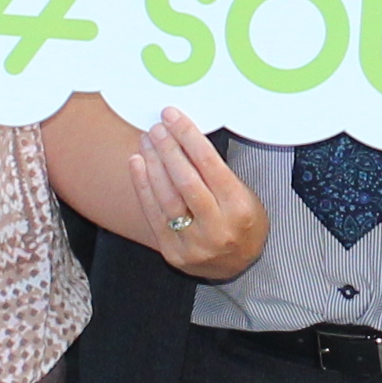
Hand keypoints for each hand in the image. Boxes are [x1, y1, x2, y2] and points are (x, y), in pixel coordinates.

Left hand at [128, 105, 270, 283]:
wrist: (238, 265)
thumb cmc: (242, 221)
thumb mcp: (244, 194)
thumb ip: (215, 171)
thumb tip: (183, 136)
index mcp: (239, 208)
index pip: (209, 165)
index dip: (188, 137)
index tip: (174, 117)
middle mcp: (216, 228)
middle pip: (185, 181)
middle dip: (168, 149)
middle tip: (157, 128)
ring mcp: (192, 243)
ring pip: (167, 197)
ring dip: (153, 164)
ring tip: (147, 141)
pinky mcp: (172, 252)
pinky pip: (153, 214)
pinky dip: (143, 186)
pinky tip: (137, 164)